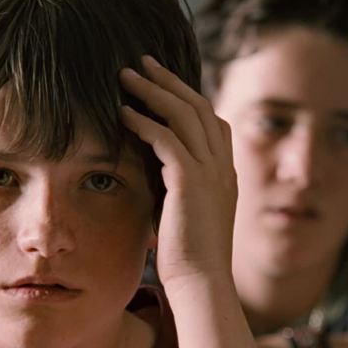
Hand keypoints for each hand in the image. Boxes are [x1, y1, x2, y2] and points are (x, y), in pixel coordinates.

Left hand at [119, 55, 236, 290]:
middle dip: (169, 82)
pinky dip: (144, 122)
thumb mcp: (188, 215)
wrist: (201, 283)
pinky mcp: (190, 181)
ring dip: (153, 91)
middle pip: (199, 107)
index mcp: (225, 174)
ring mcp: (211, 172)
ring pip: (184, 115)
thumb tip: (156, 175)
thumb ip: (178, 189)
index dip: (188, 99)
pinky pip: (166, 138)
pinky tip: (123, 114)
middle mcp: (222, 166)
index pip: (213, 123)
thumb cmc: (189, 258)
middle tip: (143, 63)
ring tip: (126, 76)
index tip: (163, 85)